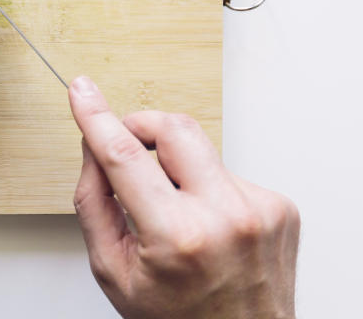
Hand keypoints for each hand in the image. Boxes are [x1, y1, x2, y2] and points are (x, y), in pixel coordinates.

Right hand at [68, 76, 299, 318]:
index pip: (124, 155)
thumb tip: (92, 148)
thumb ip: (94, 202)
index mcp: (178, 237)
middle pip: (174, 127)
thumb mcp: (113, 271)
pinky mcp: (280, 206)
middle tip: (126, 141)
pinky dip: (207, 188)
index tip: (82, 91)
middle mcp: (226, 216)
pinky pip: (228, 172)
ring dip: (176, 167)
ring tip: (175, 211)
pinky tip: (207, 223)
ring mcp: (260, 209)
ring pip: (200, 149)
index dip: (96, 117)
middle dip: (141, 125)